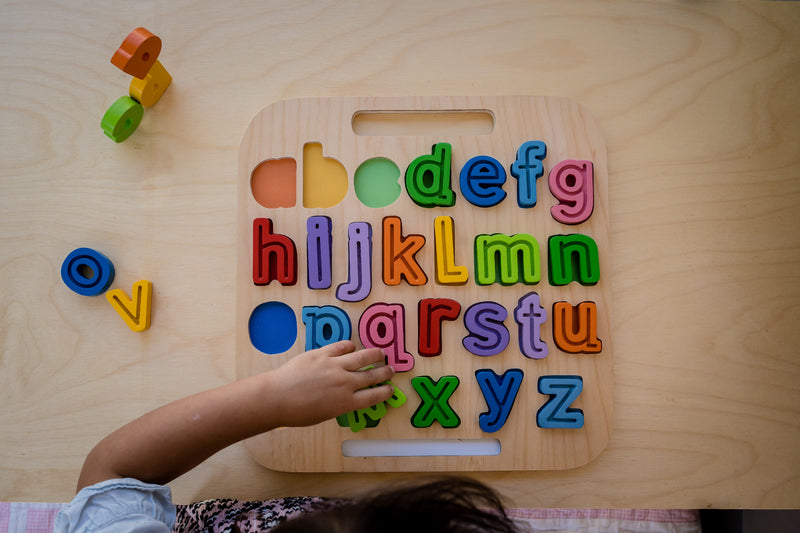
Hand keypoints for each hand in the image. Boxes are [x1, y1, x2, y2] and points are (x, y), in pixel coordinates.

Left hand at [267, 340, 395, 426]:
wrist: (277, 398)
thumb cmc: (297, 413)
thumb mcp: (324, 414)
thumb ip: (339, 404)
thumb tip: (345, 395)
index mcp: (346, 403)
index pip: (373, 396)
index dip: (384, 392)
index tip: (390, 389)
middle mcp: (345, 383)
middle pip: (372, 376)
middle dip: (384, 372)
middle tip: (390, 369)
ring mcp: (335, 366)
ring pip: (362, 357)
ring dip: (374, 355)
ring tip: (380, 353)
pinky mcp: (323, 354)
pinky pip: (342, 347)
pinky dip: (349, 346)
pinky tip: (352, 347)